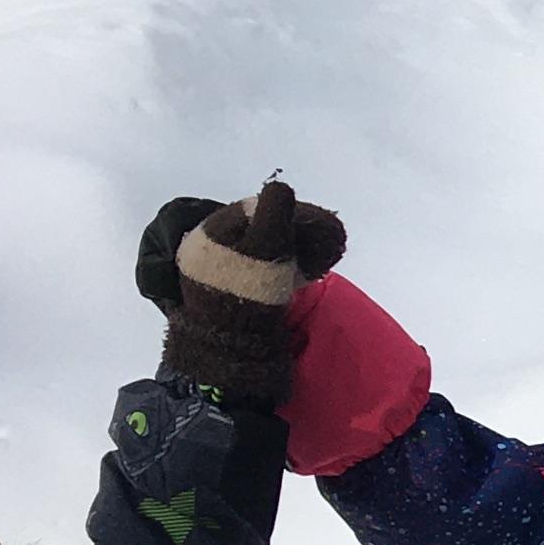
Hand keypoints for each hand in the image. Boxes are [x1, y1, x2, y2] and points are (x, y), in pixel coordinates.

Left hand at [139, 181, 347, 403]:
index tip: (326, 225)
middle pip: (262, 230)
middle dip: (298, 232)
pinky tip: (308, 273)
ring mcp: (220, 277)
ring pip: (265, 251)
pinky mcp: (233, 299)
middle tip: (332, 242)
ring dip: (297, 249)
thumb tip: (280, 187)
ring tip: (326, 257)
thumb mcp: (261, 252)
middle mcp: (211, 251)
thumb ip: (272, 217)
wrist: (230, 357)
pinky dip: (288, 267)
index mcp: (212, 234)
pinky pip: (263, 271)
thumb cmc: (244, 300)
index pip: (257, 211)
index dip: (294, 214)